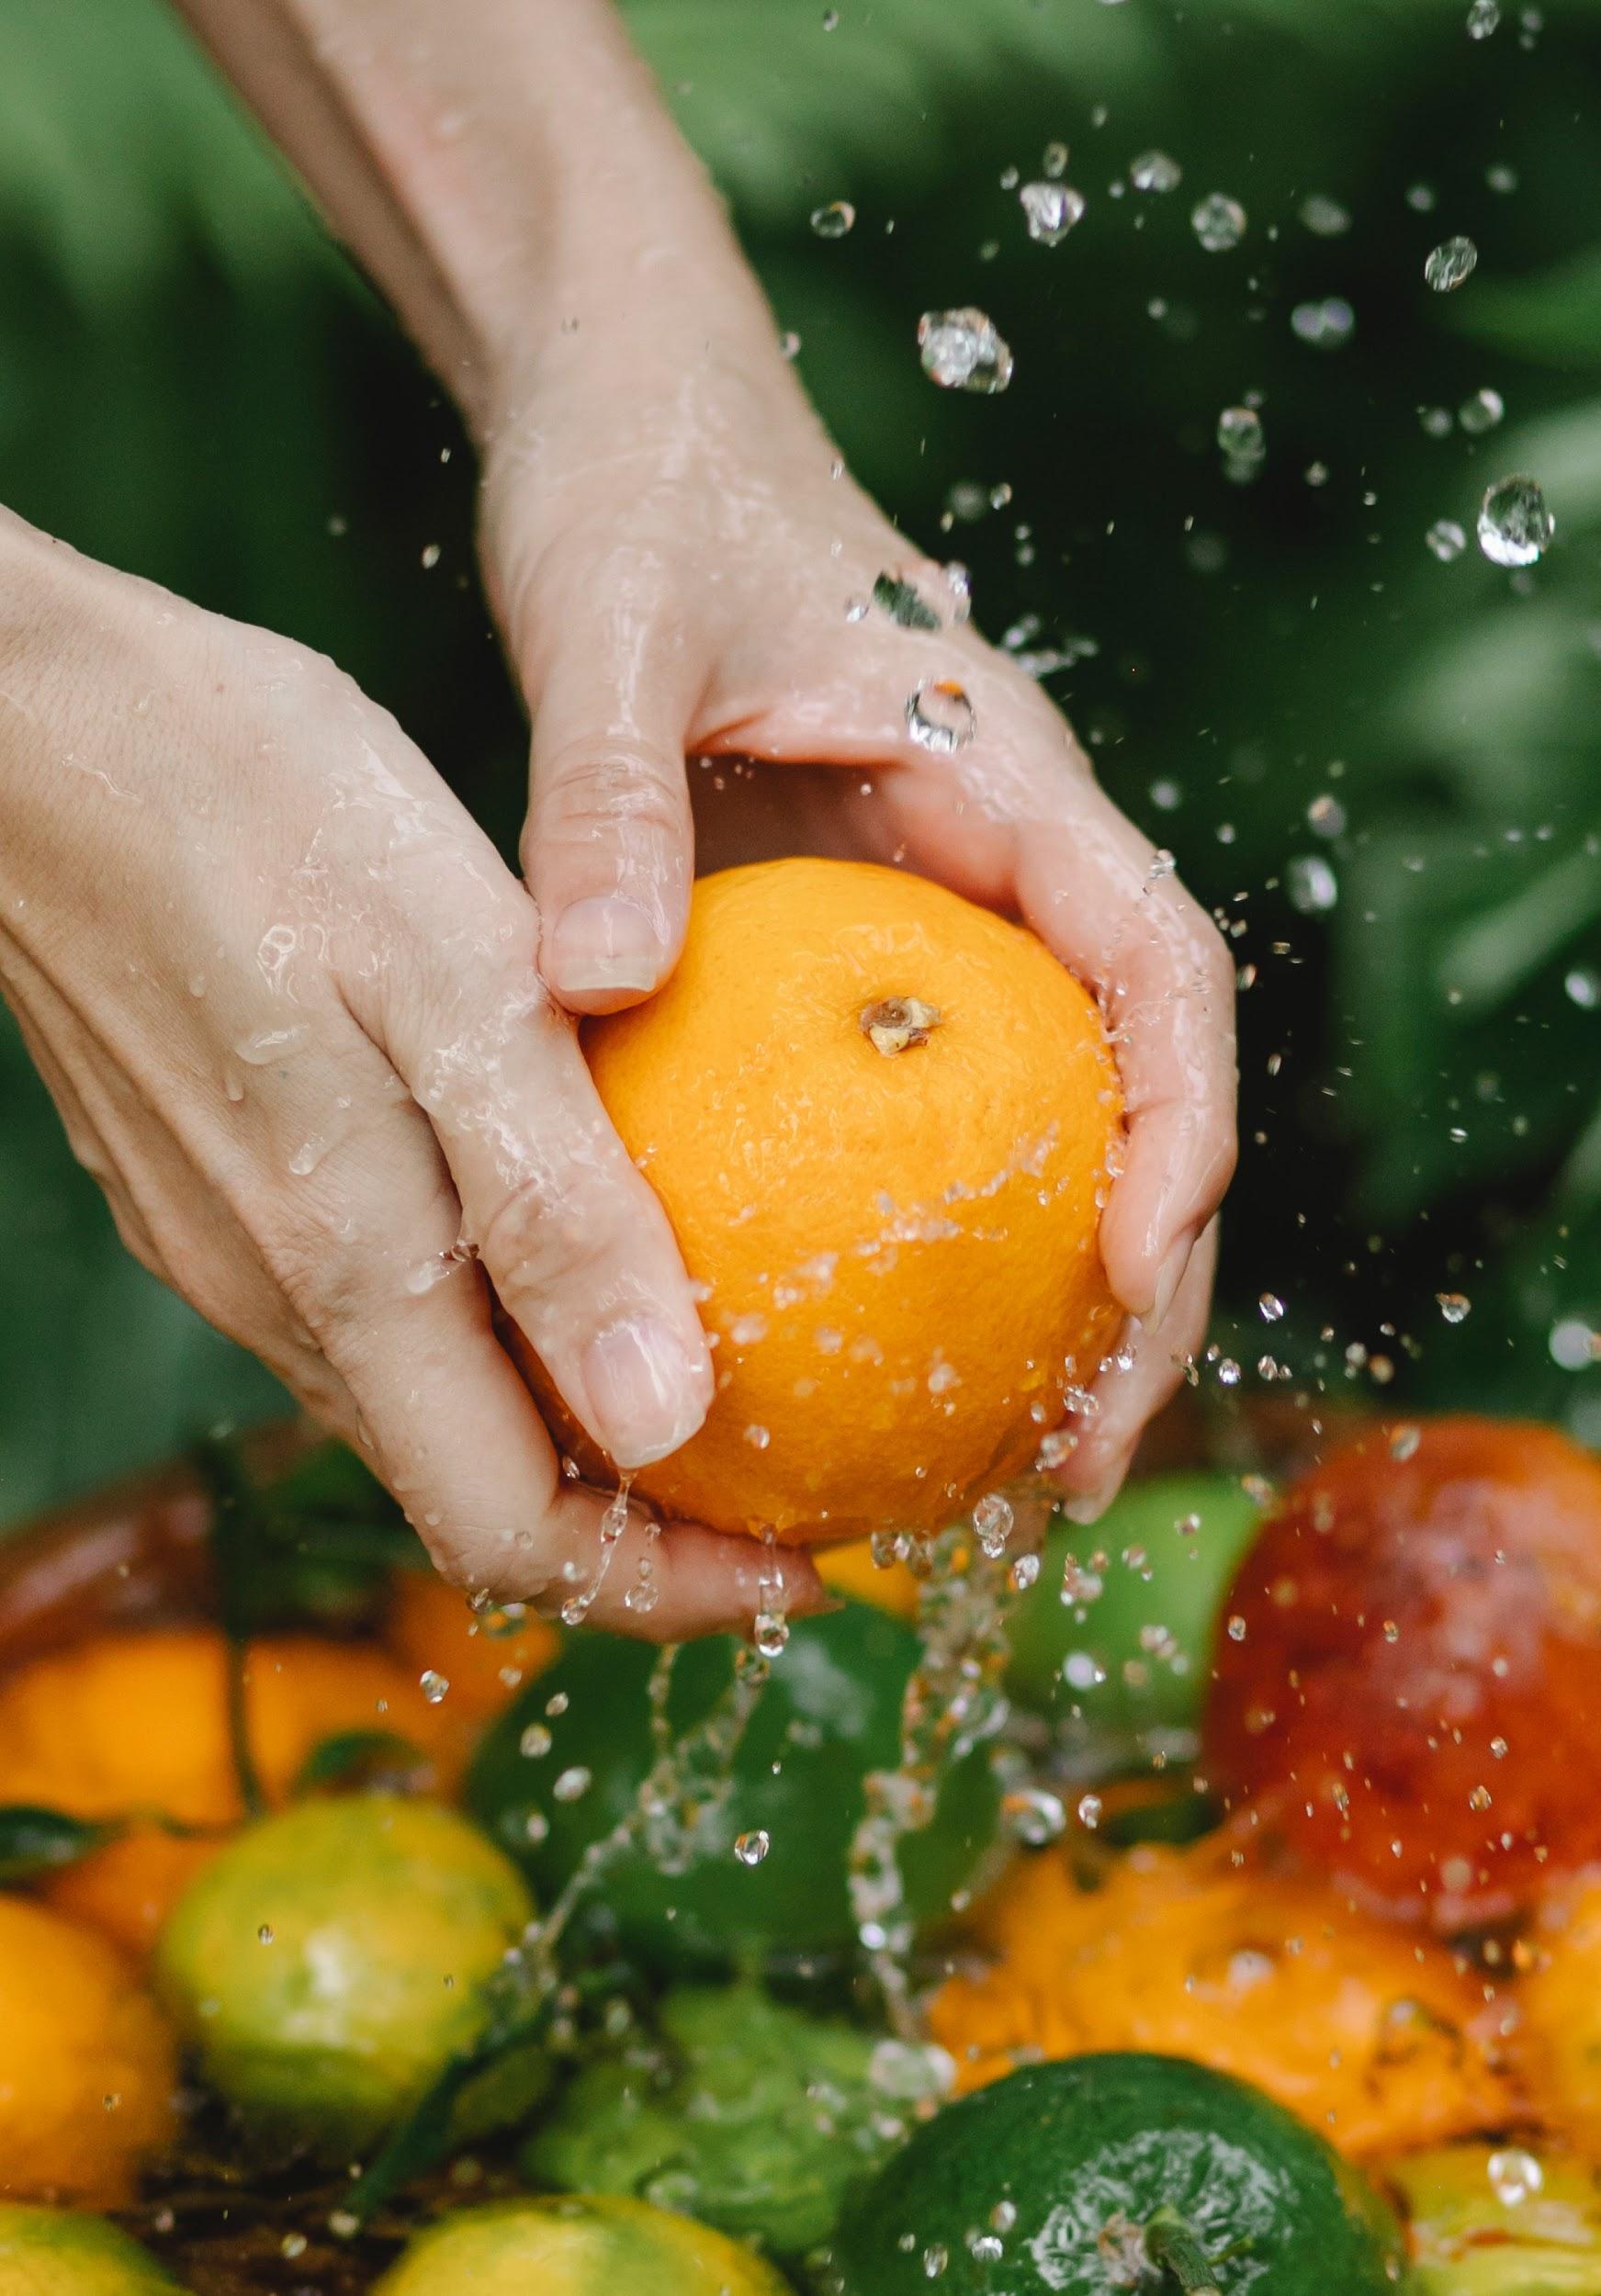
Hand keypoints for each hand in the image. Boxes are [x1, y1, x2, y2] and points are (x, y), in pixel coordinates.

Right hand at [0, 515, 824, 1635]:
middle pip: (473, 1493)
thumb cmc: (261, 810)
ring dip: (565, 1432)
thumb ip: (555, 1213)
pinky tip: (565, 1239)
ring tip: (709, 1368)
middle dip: (639, 1528)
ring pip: (422, 1408)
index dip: (665, 1584)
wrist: (33, 722)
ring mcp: (229, 1243)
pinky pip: (370, 1311)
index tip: (803, 1568)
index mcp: (345, 1273)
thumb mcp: (456, 986)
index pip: (511, 1534)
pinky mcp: (207, 1180)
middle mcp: (276, 1296)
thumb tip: (664, 1423)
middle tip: (791, 1476)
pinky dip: (489, 1332)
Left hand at [481, 317, 1235, 1518]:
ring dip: (1050, 1297)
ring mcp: (939, 914)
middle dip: (1146, 1284)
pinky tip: (843, 1351)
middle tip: (1076, 1461)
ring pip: (1048, 1125)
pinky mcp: (859, 949)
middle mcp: (1002, 861)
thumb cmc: (642, 495)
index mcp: (1003, 775)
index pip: (1159, 961)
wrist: (625, 423)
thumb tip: (589, 985)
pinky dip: (918, 1237)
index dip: (1184, 1121)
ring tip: (996, 1467)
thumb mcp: (612, 628)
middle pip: (1138, 1091)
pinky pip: (922, 1112)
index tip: (1135, 1267)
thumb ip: (607, 793)